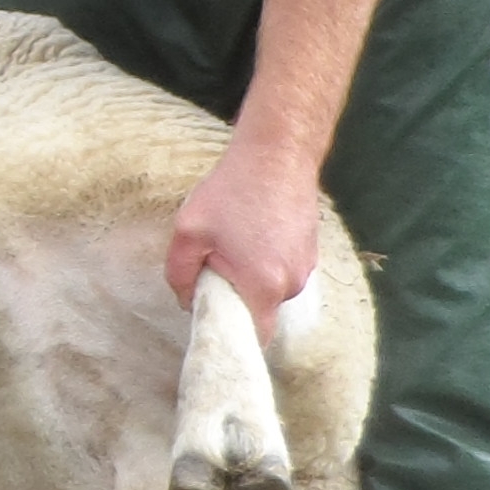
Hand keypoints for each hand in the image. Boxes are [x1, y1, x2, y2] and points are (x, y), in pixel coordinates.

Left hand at [165, 134, 322, 335]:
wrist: (277, 152)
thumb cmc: (232, 191)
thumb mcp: (188, 232)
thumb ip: (179, 276)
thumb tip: (186, 301)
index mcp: (263, 286)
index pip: (255, 337)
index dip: (233, 338)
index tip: (214, 326)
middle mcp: (292, 282)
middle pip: (260, 310)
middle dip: (236, 297)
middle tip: (215, 264)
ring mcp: (306, 265)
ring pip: (271, 288)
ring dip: (252, 275)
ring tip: (236, 239)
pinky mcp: (310, 249)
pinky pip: (283, 268)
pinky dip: (267, 259)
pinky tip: (253, 230)